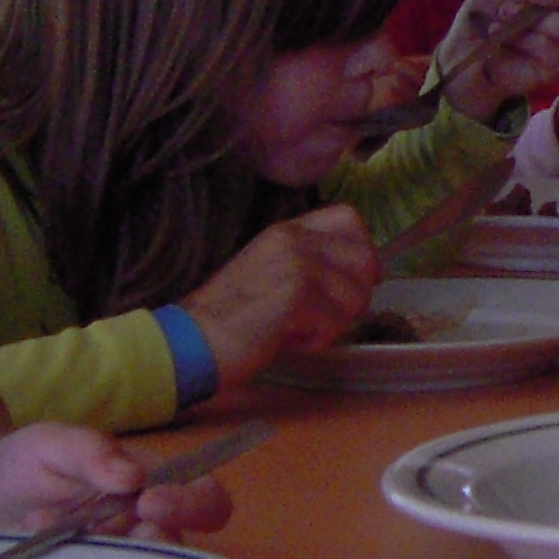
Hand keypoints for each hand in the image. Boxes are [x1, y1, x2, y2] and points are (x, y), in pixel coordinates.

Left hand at [0, 423, 234, 546]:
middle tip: (102, 527)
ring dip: (99, 554)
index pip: (203, 498)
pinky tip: (32, 546)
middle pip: (180, 547)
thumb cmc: (22, 466)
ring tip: (42, 523)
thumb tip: (132, 476)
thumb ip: (90, 450)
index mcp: (151, 487)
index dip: (192, 504)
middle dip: (151, 540)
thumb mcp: (51, 443)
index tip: (150, 502)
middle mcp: (143, 531)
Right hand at [181, 204, 379, 389]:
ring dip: (332, 324)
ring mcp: (296, 265)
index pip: (349, 218)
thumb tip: (366, 273)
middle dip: (354, 297)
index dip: (361, 251)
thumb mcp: (272, 270)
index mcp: (287, 230)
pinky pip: (335, 323)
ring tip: (297, 329)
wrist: (193, 340)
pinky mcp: (296, 296)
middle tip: (322, 317)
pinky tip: (287, 339)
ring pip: (356, 297)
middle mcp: (294, 239)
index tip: (349, 281)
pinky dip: (316, 341)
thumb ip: (311, 262)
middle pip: (364, 260)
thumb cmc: (231, 315)